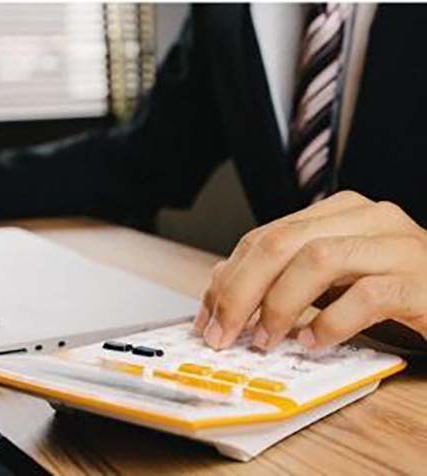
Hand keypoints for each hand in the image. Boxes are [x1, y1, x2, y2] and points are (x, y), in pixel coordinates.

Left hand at [194, 191, 426, 350]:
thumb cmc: (399, 288)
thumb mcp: (334, 278)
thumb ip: (285, 275)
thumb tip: (223, 285)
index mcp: (339, 212)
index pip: (265, 236)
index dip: (228, 277)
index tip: (207, 315)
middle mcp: (367, 218)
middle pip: (282, 243)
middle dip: (241, 291)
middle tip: (223, 332)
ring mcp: (397, 245)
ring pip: (317, 260)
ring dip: (279, 305)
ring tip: (266, 340)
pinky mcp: (422, 281)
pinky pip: (367, 296)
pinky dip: (332, 322)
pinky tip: (315, 342)